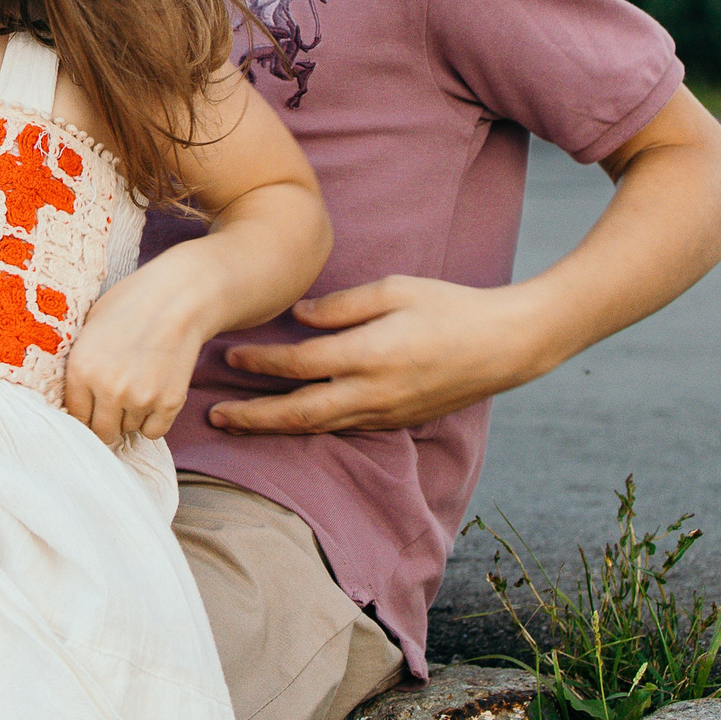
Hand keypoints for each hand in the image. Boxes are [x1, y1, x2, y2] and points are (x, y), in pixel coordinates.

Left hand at [61, 263, 217, 446]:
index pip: (75, 416)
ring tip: (139, 384)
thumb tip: (73, 395)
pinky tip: (154, 395)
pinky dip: (153, 420)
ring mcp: (139, 398)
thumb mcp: (90, 326)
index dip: (85, 413)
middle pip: (102, 431)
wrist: (180, 297)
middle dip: (107, 421)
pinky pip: (154, 431)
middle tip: (115, 404)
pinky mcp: (169, 403)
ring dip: (131, 416)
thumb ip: (81, 363)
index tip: (92, 408)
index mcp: (81, 369)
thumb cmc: (132, 304)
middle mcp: (107, 389)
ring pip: (128, 429)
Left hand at [205, 276, 544, 434]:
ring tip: (238, 424)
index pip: (299, 363)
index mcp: (370, 354)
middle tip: (213, 417)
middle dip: (252, 418)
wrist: (506, 346)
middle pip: (299, 413)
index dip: (260, 363)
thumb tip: (299, 316)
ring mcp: (386, 412)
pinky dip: (310, 428)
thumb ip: (342, 305)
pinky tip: (288, 423)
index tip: (228, 356)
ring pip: (319, 427)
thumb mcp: (395, 290)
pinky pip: (344, 429)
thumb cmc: (450, 308)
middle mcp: (373, 392)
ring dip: (275, 428)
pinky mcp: (397, 421)